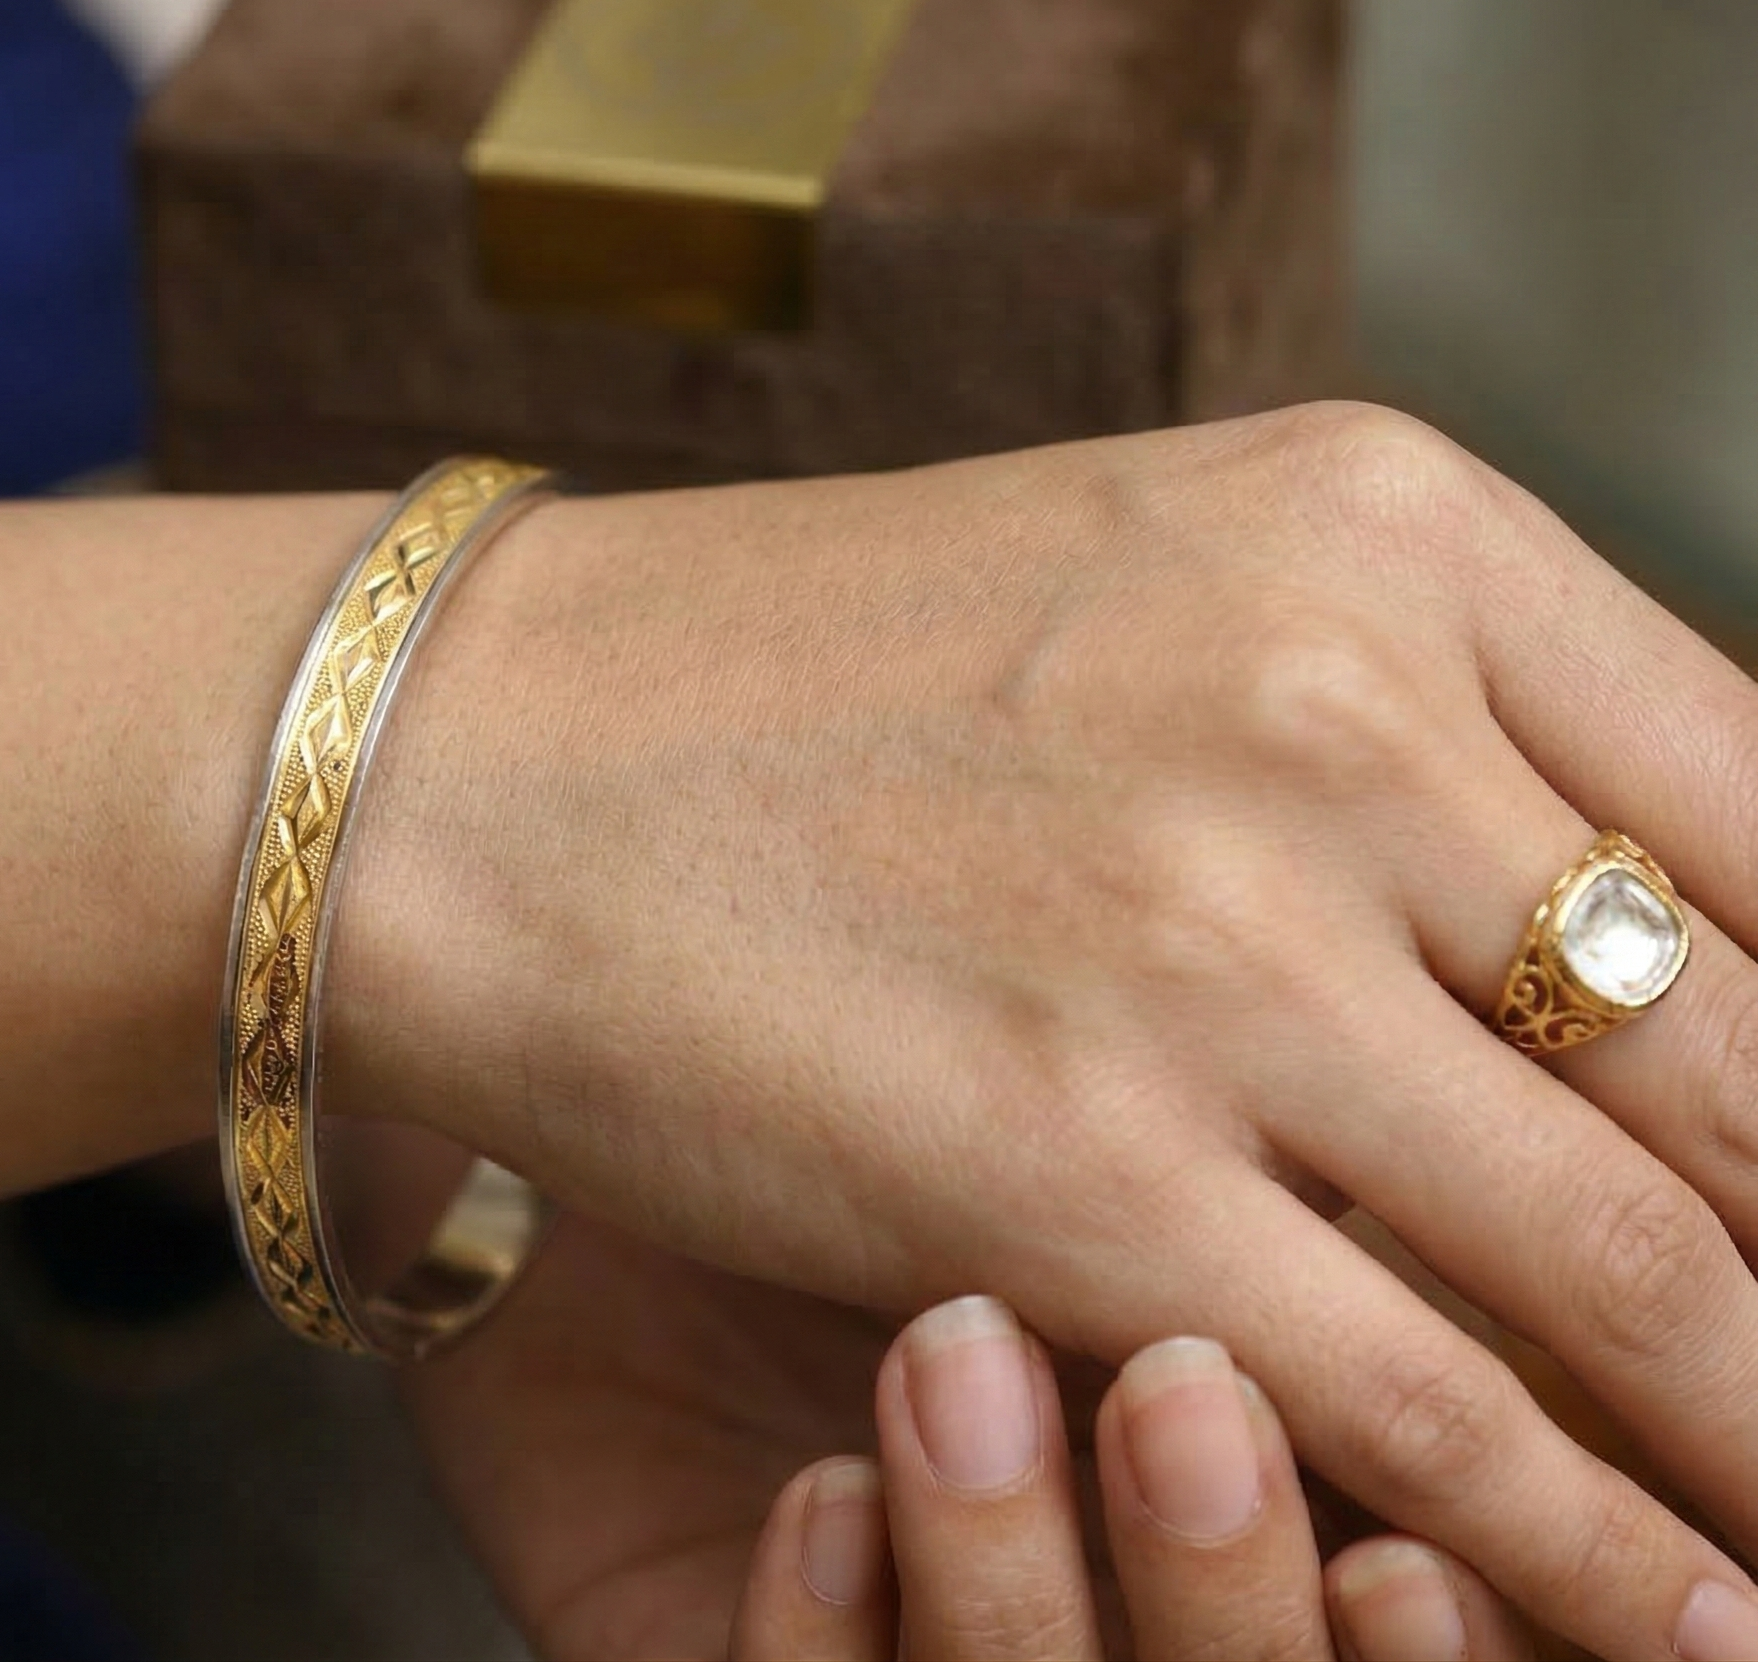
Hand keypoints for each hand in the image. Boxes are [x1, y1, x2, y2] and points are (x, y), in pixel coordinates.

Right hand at [336, 402, 1757, 1655]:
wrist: (459, 759)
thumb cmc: (786, 679)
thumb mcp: (1149, 583)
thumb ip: (1418, 728)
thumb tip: (1666, 951)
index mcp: (1382, 531)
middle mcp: (1332, 712)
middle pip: (1755, 1058)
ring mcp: (1206, 953)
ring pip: (1639, 1263)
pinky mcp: (1074, 1179)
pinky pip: (1425, 1412)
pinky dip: (1586, 1545)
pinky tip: (1678, 1608)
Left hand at [404, 1221, 1525, 1659]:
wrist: (622, 1114)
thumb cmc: (914, 1109)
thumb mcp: (1137, 1157)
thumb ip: (1332, 1223)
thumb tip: (1548, 1208)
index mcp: (1257, 1532)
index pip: (1405, 1624)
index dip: (1445, 1628)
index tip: (1425, 1521)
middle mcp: (1108, 1623)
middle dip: (1224, 1597)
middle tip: (1183, 1393)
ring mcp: (918, 1656)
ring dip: (1016, 1575)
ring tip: (964, 1353)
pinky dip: (830, 1627)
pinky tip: (829, 1491)